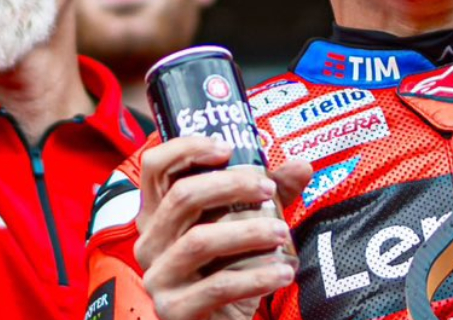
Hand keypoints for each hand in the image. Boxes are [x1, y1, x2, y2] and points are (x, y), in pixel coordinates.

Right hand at [136, 138, 310, 319]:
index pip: (155, 167)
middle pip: (182, 196)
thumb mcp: (243, 231)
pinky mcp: (174, 310)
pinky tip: (283, 272)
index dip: (186, 149)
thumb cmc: (227, 274)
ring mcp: (158, 277)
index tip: (227, 148)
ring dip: (248, 231)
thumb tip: (303, 166)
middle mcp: (149, 242)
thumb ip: (267, 199)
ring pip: (200, 240)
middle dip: (231, 186)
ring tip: (282, 232)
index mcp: (156, 215)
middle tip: (268, 189)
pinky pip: (218, 286)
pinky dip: (257, 277)